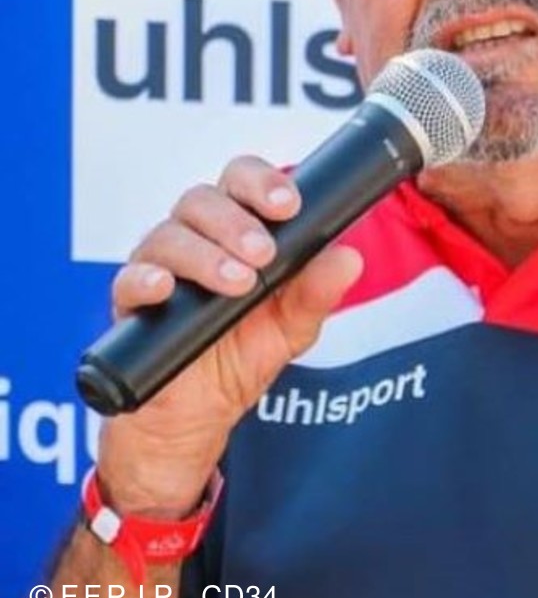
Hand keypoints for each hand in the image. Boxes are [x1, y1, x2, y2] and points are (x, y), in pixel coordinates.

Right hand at [96, 156, 362, 517]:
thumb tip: (350, 259)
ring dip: (205, 255)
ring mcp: (158, 267)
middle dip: (236, 222)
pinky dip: (145, 279)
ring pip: (168, 235)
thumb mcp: (291, 327)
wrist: (198, 416)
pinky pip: (126, 280)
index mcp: (235, 229)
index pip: (242, 181)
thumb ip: (317, 292)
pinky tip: (167, 288)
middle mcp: (194, 238)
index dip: (262, 182)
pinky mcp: (130, 305)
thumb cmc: (242, 354)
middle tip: (264, 253)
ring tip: (237, 283)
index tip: (289, 204)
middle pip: (202, 200)